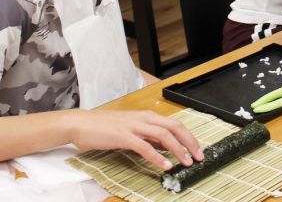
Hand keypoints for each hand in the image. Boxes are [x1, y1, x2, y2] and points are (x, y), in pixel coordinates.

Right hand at [70, 109, 203, 169]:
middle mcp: (144, 118)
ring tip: (186, 162)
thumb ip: (148, 136)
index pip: (175, 124)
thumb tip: (165, 147)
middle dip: (189, 142)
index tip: (198, 149)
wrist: (81, 123)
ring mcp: (134, 126)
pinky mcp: (124, 136)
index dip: (189, 137)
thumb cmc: (104, 127)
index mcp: (147, 116)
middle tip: (199, 156)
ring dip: (178, 149)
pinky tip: (165, 165)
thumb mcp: (131, 129)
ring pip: (163, 135)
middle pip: (174, 127)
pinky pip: (145, 147)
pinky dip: (157, 156)